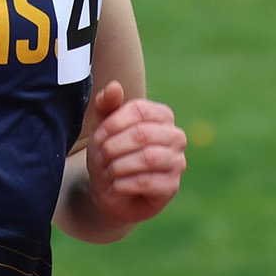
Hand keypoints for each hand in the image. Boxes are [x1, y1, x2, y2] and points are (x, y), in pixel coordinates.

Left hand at [84, 81, 186, 227]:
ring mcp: (177, 162)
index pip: (139, 110)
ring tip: (107, 171)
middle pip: (142, 134)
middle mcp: (175, 136)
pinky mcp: (171, 186)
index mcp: (162, 116)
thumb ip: (107, 105)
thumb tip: (115, 86)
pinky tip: (114, 185)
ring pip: (147, 158)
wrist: (111, 189)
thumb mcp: (103, 126)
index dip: (113, 123)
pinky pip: (146, 182)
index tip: (98, 136)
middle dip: (113, 147)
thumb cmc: (111, 152)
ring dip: (118, 166)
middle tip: (100, 156)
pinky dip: (123, 184)